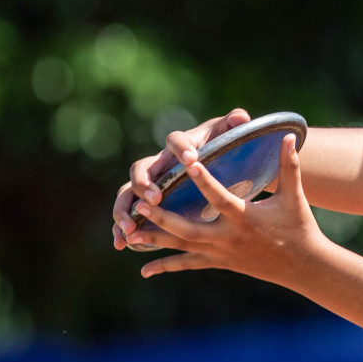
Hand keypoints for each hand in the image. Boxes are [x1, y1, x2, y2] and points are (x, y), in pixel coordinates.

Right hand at [111, 107, 251, 248]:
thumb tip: (241, 117)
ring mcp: (150, 183)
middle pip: (141, 168)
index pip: (175, 140)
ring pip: (127, 193)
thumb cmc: (222, 151)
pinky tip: (121, 244)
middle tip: (156, 199)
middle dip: (145, 183)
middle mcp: (160, 163)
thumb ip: (234, 126)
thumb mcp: (229, 139)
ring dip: (125, 210)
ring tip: (130, 229)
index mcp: (182, 145)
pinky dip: (121, 229)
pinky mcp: (145, 203)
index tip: (192, 159)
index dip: (181, 148)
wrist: (216, 165)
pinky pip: (128, 214)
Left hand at [127, 133, 326, 284]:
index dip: (204, 181)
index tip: (188, 165)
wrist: (303, 265)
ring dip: (155, 241)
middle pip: (189, 229)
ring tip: (128, 235)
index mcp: (245, 218)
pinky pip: (188, 264)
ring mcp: (222, 253)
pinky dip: (166, 266)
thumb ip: (290, 166)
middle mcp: (229, 237)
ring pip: (182, 248)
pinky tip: (144, 271)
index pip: (220, 197)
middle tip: (140, 204)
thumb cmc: (300, 226)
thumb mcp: (295, 196)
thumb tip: (289, 136)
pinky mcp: (219, 262)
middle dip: (163, 218)